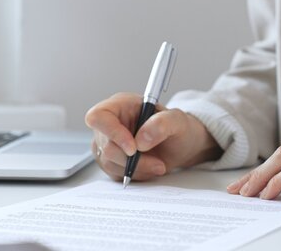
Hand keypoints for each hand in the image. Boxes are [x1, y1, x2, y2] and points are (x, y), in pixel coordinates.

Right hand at [85, 92, 222, 180]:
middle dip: (132, 160)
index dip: (111, 133)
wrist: (181, 145)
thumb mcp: (178, 121)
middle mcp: (110, 123)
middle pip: (105, 146)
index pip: (99, 116)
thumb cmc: (178, 128)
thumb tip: (141, 140)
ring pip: (109, 163)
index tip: (133, 149)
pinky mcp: (111, 160)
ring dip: (136, 169)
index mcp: (120, 105)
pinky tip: (149, 168)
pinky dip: (134, 175)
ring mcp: (108, 143)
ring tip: (158, 164)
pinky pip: (115, 174)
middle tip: (157, 163)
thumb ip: (161, 124)